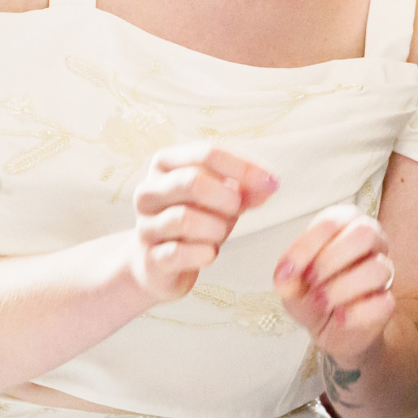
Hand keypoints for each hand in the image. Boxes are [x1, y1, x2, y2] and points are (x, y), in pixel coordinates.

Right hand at [127, 144, 277, 302]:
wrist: (160, 264)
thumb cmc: (196, 220)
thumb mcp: (223, 198)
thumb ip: (246, 188)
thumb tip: (269, 184)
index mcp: (166, 164)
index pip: (206, 153)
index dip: (243, 167)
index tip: (271, 181)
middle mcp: (148, 191)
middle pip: (192, 182)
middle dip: (226, 198)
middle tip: (238, 209)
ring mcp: (145, 225)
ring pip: (185, 218)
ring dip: (216, 228)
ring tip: (220, 233)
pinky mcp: (149, 258)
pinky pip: (180, 252)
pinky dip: (204, 253)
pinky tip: (210, 254)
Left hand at [274, 205, 395, 365]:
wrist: (328, 330)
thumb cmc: (311, 296)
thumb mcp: (290, 285)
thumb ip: (286, 275)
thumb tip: (286, 272)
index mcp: (345, 224)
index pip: (332, 221)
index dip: (307, 245)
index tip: (288, 269)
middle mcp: (371, 241)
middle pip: (365, 234)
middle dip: (331, 260)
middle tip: (311, 281)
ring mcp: (383, 270)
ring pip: (377, 268)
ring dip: (341, 288)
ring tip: (321, 301)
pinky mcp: (387, 302)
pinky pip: (383, 302)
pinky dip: (355, 313)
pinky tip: (339, 316)